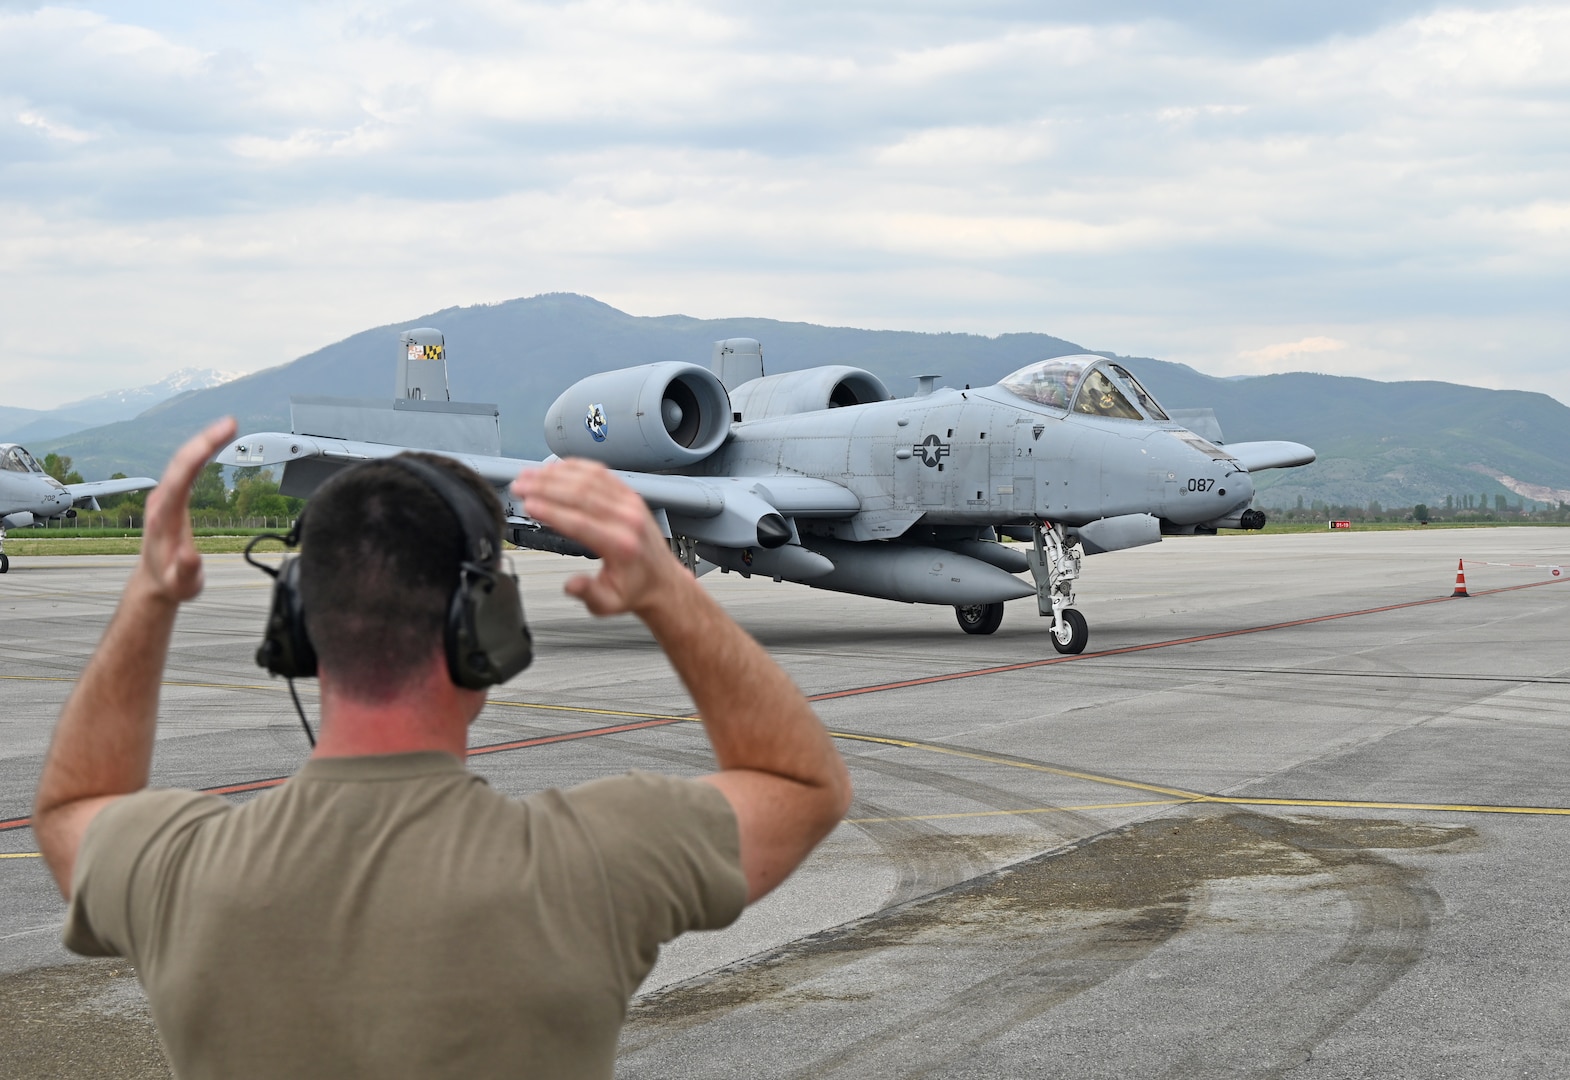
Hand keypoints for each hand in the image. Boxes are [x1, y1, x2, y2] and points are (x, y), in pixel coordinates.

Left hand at [136, 418, 237, 604]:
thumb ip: (186, 569)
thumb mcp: (182, 584)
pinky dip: (199, 452)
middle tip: (231, 422)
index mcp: (164, 516)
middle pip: (181, 461)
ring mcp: (162, 497)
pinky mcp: (168, 497)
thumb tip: (191, 553)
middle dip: (205, 438)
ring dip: (203, 441)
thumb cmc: (170, 582)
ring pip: (181, 461)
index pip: (183, 474)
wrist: (154, 582)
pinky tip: (211, 443)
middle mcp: (160, 501)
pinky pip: (183, 468)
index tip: (223, 435)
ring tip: (227, 427)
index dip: (202, 451)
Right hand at [511, 458, 686, 616]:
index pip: (580, 522)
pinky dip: (575, 467)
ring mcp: (630, 503)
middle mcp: (627, 519)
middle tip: (519, 487)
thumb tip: (570, 585)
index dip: (551, 511)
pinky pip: (601, 473)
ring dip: (554, 474)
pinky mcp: (629, 494)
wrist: (661, 580)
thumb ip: (588, 594)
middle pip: (580, 494)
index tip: (528, 504)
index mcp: (621, 545)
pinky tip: (554, 468)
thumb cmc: (634, 589)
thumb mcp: (608, 603)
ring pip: (588, 479)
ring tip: (529, 476)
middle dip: (544, 488)